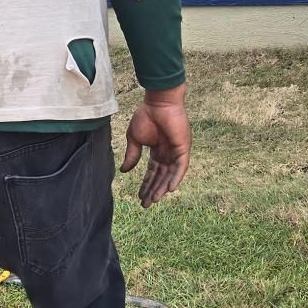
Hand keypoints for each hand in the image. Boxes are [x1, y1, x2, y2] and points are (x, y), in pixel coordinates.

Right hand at [121, 87, 190, 207]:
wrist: (158, 103)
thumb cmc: (146, 116)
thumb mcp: (134, 139)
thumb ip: (132, 155)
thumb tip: (124, 171)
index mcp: (158, 151)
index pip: (153, 172)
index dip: (146, 185)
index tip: (140, 197)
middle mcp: (168, 154)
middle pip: (161, 177)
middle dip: (153, 190)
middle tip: (146, 204)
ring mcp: (177, 151)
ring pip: (170, 175)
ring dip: (162, 188)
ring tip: (154, 200)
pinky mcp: (183, 148)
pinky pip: (181, 167)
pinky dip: (176, 178)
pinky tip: (169, 190)